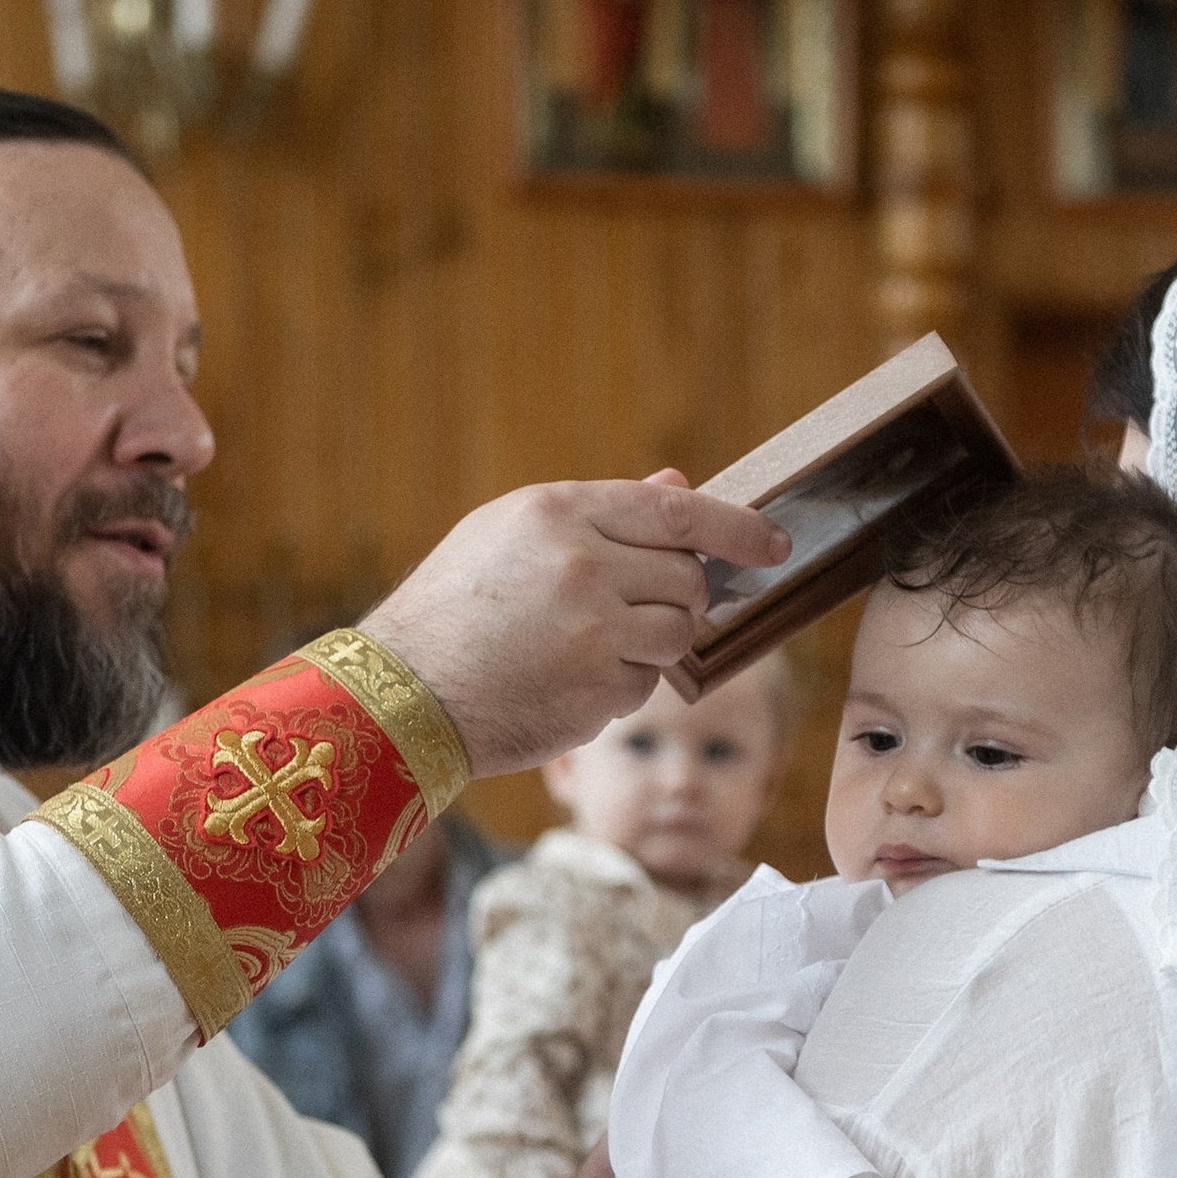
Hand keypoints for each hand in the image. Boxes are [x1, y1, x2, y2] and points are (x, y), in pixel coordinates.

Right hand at [362, 471, 786, 772]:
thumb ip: (599, 515)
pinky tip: (566, 682)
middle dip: (677, 598)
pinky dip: (621, 686)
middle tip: (632, 613)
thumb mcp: (510, 536)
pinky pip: (646, 684)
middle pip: (687, 578)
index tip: (773, 543)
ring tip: (589, 648)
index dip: (736, 528)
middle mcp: (583, 565)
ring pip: (678, 632)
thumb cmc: (454, 608)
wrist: (403, 693)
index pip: (677, 512)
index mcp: (560, 512)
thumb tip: (679, 484)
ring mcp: (595, 630)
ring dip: (652, 644)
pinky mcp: (598, 690)